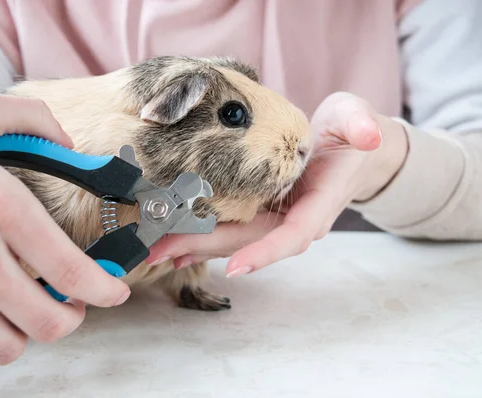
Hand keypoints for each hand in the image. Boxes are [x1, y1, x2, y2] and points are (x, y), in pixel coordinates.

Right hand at [0, 89, 130, 367]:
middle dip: (72, 317)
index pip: (69, 270)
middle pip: (46, 323)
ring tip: (22, 306)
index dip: (105, 289)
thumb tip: (71, 146)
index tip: (116, 290)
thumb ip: (36, 121)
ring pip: (3, 346)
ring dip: (25, 331)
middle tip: (70, 300)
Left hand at [145, 92, 408, 276]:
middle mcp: (295, 219)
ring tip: (156, 250)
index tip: (235, 267)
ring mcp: (276, 218)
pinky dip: (202, 236)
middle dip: (206, 248)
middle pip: (250, 242)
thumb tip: (369, 135)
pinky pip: (231, 229)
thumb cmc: (350, 132)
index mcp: (319, 202)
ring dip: (194, 245)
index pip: (294, 234)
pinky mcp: (261, 212)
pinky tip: (174, 242)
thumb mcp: (357, 120)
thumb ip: (361, 125)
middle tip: (161, 252)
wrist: (348, 149)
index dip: (266, 252)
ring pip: (234, 239)